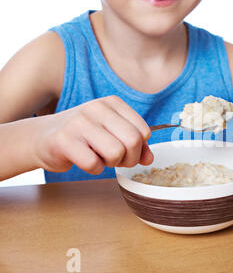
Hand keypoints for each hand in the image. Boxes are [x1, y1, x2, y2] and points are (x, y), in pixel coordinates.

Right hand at [31, 95, 152, 174]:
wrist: (42, 138)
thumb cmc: (83, 137)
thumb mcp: (112, 134)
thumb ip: (135, 145)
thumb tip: (150, 158)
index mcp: (112, 103)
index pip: (143, 130)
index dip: (139, 148)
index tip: (126, 151)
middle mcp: (96, 108)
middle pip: (133, 141)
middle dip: (129, 159)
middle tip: (115, 160)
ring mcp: (79, 122)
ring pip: (116, 153)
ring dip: (110, 164)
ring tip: (98, 157)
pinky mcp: (63, 140)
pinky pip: (93, 164)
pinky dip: (93, 169)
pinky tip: (83, 160)